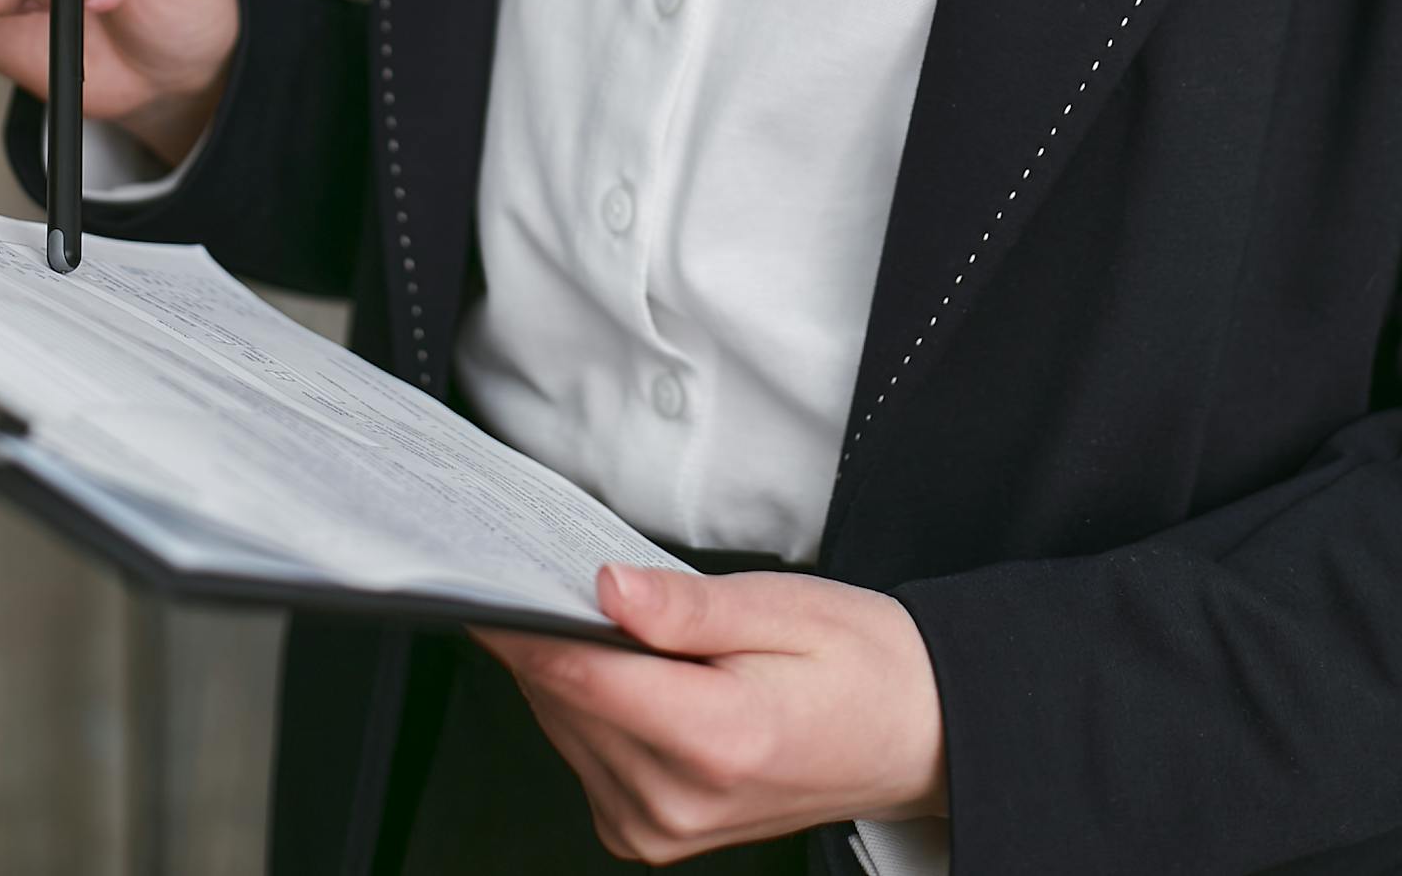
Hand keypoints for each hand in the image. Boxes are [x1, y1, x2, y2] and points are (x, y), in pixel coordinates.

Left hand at [468, 566, 947, 861]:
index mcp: (715, 740)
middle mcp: (678, 801)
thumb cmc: (860, 665)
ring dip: (568, 670)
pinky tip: (628, 668)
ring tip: (617, 619)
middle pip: (562, 701)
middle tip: (560, 567)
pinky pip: (584, 758)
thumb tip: (603, 588)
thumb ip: (685, 607)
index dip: (523, 620)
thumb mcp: (782, 607)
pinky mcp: (654, 835)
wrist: (913, 734)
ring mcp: (663, 830)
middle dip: (549, 632)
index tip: (488, 574)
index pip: (580, 676)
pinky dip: (588, 706)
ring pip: (564, 729)